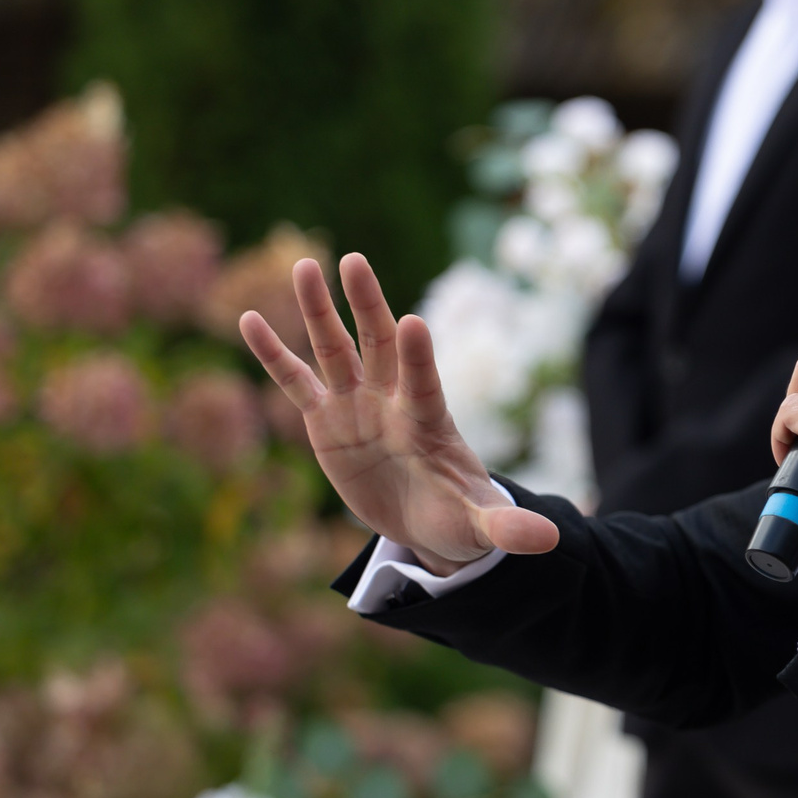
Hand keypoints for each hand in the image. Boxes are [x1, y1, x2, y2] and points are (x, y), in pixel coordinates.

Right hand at [240, 253, 558, 573]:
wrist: (426, 519)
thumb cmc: (459, 514)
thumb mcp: (482, 525)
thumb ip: (507, 527)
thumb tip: (549, 537)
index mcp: (429, 420)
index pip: (423, 383)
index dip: (418, 356)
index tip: (414, 321)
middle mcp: (391, 400)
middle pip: (379, 345)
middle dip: (366, 305)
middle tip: (354, 261)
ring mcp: (357, 404)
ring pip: (334, 350)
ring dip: (317, 311)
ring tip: (303, 265)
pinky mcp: (325, 419)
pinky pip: (295, 381)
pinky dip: (273, 353)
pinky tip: (249, 319)